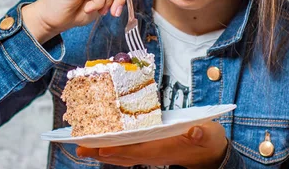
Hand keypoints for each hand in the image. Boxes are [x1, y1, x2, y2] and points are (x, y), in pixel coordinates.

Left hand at [76, 121, 227, 167]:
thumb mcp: (208, 134)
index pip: (137, 150)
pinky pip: (124, 154)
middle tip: (79, 147)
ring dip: (100, 152)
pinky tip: (99, 148)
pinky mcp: (147, 151)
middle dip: (100, 151)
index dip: (118, 149)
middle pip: (121, 155)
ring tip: (81, 148)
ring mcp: (148, 155)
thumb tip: (195, 131)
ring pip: (120, 156)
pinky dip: (110, 151)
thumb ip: (201, 133)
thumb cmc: (207, 140)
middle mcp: (152, 154)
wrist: (209, 153)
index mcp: (163, 148)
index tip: (101, 147)